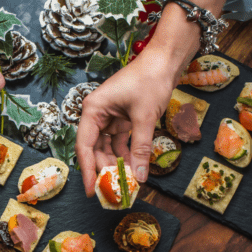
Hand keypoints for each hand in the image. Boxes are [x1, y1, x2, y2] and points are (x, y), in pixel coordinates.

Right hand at [76, 49, 176, 195]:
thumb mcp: (145, 117)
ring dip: (117, 164)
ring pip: (108, 148)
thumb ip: (141, 149)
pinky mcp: (122, 118)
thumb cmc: (151, 79)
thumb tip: (139, 177)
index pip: (85, 146)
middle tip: (115, 190)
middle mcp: (97, 114)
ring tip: (127, 182)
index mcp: (93, 109)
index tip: (91, 190)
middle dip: (105, 169)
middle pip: (95, 149)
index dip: (87, 170)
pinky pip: (120, 142)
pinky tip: (135, 168)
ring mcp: (110, 116)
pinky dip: (127, 155)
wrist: (166, 60)